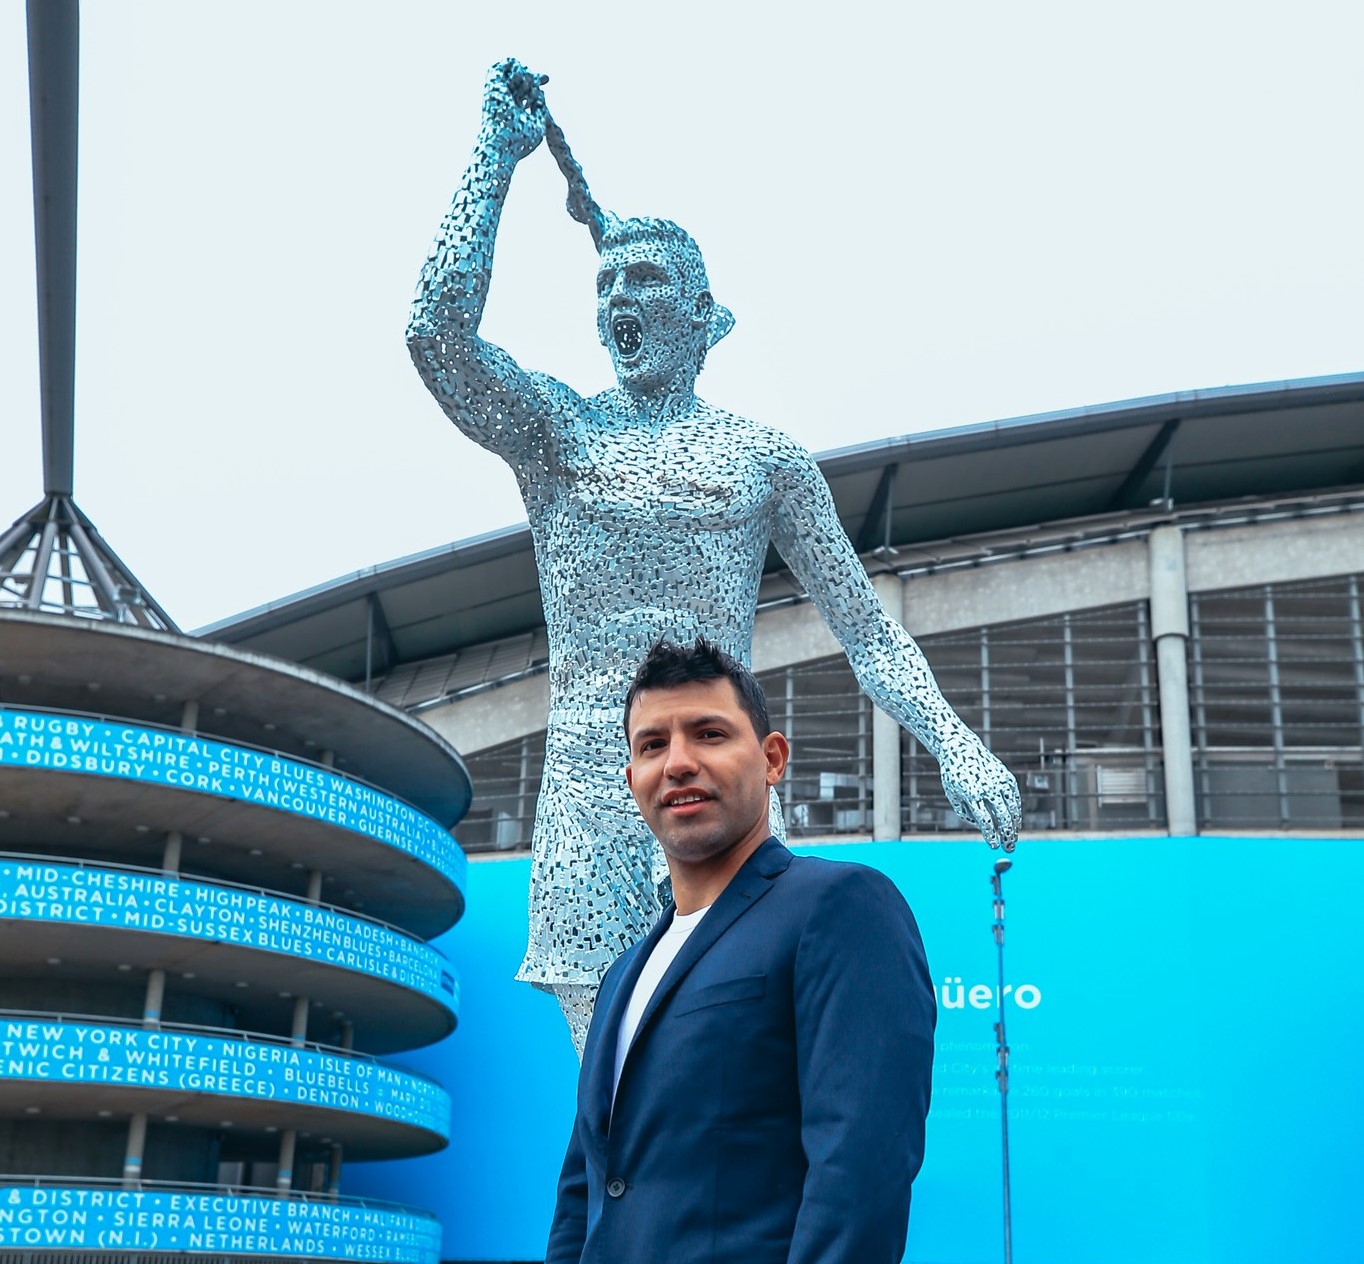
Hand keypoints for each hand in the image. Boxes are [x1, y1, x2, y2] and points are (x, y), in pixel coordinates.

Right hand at [481, 57, 547, 162]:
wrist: (502, 142)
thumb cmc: (520, 141)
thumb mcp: (538, 125)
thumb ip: (540, 110)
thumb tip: (540, 93)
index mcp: (514, 113)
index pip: (525, 95)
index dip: (537, 86)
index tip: (546, 80)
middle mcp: (504, 102)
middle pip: (519, 84)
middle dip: (534, 77)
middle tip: (546, 78)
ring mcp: (498, 94)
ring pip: (510, 74)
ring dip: (524, 72)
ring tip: (532, 82)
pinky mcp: (492, 86)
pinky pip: (500, 67)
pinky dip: (512, 65)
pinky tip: (523, 74)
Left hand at [937, 733, 1020, 850]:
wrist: (961, 748)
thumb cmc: (954, 775)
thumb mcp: (952, 794)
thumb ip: (965, 812)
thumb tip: (983, 827)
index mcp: (971, 794)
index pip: (985, 820)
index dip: (991, 835)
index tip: (994, 845)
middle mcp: (987, 788)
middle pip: (1002, 817)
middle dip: (1007, 835)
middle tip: (1008, 847)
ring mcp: (999, 781)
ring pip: (1013, 808)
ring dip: (1015, 826)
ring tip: (1013, 838)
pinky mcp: (1006, 776)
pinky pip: (1015, 798)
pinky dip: (1017, 811)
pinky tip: (1016, 821)